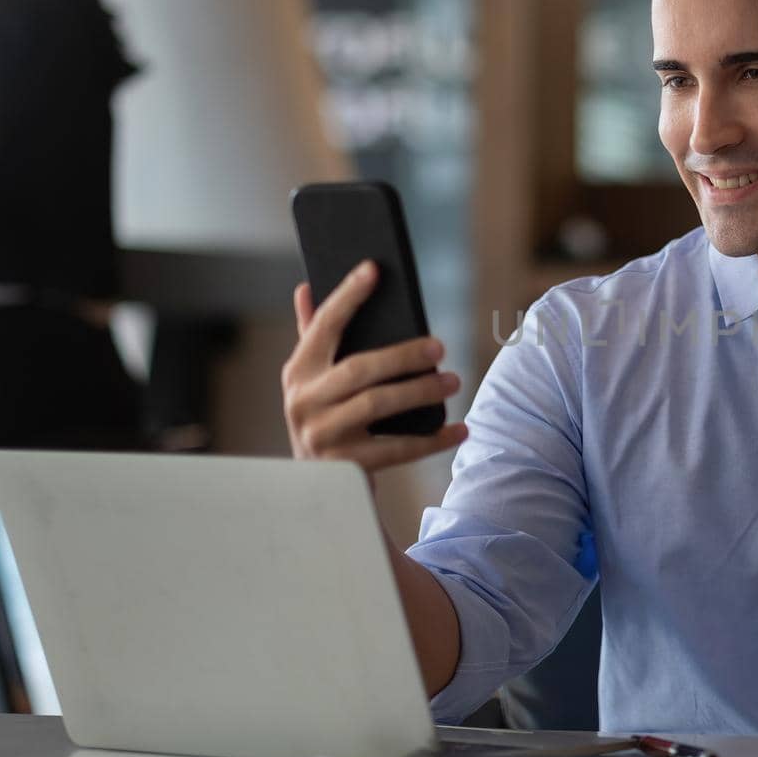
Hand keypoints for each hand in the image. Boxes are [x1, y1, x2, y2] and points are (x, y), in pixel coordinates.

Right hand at [282, 260, 467, 470]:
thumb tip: (305, 286)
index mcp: (297, 371)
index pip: (323, 326)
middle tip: (440, 345)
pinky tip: (460, 429)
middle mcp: (303, 402)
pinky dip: (433, 439)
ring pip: (378, 404)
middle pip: (360, 368)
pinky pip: (398, 449)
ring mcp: (322, 436)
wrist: (318, 487)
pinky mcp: (346, 466)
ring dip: (421, 390)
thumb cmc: (324, 417)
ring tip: (452, 380)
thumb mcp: (311, 379)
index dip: (347, 295)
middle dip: (403, 354)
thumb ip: (311, 335)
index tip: (374, 269)